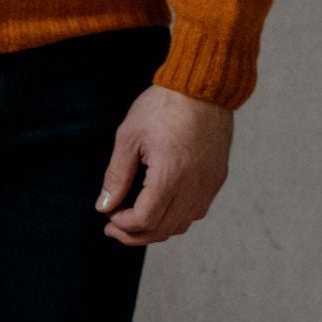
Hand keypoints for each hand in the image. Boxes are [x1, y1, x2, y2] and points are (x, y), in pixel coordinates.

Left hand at [95, 83, 232, 244]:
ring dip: (156, 229)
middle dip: (135, 235)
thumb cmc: (163, 106)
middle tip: (114, 228)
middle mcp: (194, 186)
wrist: (203, 86)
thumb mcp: (129, 137)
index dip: (122, 225)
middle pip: (164, 230)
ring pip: (182, 225)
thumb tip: (104, 206)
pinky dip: (175, 217)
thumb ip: (116, 176)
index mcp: (171, 176)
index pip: (145, 220)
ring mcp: (209, 184)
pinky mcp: (217, 178)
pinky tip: (159, 206)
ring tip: (134, 219)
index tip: (108, 217)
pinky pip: (196, 211)